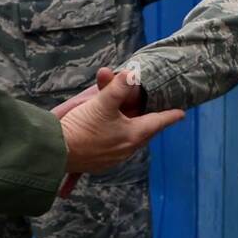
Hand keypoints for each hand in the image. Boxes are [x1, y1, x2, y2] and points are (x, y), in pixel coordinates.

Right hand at [56, 69, 179, 185]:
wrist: (57, 152)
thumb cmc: (82, 126)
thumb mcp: (102, 102)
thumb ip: (118, 87)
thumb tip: (132, 73)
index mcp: (133, 135)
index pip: (157, 122)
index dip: (170, 116)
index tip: (181, 114)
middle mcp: (126, 149)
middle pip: (144, 134)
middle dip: (151, 125)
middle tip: (157, 118)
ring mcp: (112, 159)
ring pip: (130, 143)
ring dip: (134, 133)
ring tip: (136, 127)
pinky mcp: (98, 164)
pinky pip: (114, 152)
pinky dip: (117, 142)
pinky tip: (111, 140)